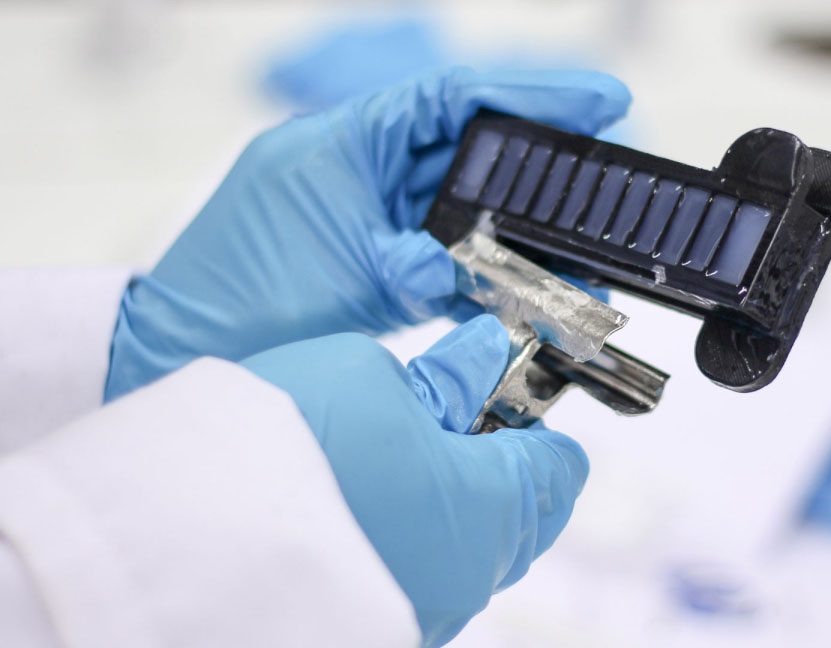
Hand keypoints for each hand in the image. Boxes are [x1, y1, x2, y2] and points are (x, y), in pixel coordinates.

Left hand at [105, 67, 630, 400]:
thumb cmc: (241, 303)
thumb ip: (426, 266)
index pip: (455, 97)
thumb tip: (482, 272)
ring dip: (519, 230)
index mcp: (347, 140)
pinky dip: (484, 270)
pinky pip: (445, 250)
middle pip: (471, 147)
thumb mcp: (350, 276)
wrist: (184, 353)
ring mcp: (369, 211)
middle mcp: (361, 165)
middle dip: (541, 162)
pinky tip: (528, 288)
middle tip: (605, 174)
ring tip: (579, 250)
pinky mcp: (375, 257)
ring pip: (465, 205)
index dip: (533, 93)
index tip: (601, 101)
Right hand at [239, 315, 588, 646]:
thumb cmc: (288, 443)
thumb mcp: (374, 376)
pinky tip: (371, 511)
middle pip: (523, 517)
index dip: (539, 427)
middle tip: (451, 424)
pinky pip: (421, 583)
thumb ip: (443, 378)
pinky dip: (413, 545)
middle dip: (502, 468)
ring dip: (454, 510)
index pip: (559, 468)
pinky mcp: (374, 632)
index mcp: (495, 503)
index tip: (514, 403)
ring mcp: (425, 612)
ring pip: (470, 555)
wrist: (185, 532)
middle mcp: (472, 574)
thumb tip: (481, 360)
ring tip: (398, 464)